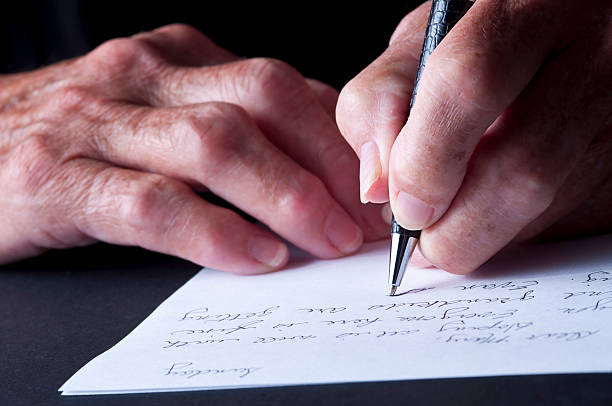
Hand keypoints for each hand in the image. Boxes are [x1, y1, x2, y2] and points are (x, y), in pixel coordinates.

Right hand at [0, 24, 386, 271]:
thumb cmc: (78, 144)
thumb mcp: (159, 117)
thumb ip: (231, 124)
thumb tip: (317, 155)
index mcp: (172, 58)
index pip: (281, 85)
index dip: (339, 140)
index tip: (376, 188)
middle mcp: (139, 76)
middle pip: (261, 101)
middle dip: (326, 164)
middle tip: (364, 221)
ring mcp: (95, 121)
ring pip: (215, 144)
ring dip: (286, 197)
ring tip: (326, 241)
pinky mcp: (55, 177)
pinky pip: (153, 203)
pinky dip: (214, 233)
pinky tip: (254, 258)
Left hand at [337, 1, 611, 273]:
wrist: (562, 30)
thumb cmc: (480, 34)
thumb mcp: (417, 47)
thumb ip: (379, 105)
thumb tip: (378, 188)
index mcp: (527, 7)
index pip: (469, 83)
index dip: (426, 160)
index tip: (402, 204)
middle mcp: (590, 54)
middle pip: (522, 166)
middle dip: (456, 227)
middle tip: (421, 235)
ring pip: (546, 200)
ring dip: (482, 232)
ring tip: (448, 215)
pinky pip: (563, 212)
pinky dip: (511, 225)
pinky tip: (488, 202)